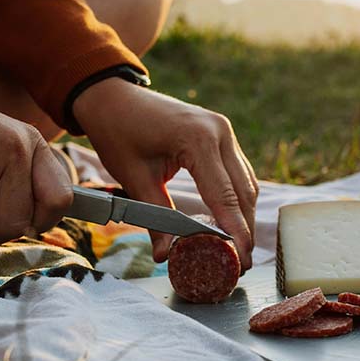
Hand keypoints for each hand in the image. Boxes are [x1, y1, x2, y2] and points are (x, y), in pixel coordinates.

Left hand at [73, 79, 258, 268]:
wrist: (113, 96)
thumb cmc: (119, 132)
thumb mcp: (134, 177)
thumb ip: (155, 217)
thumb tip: (164, 256)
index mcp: (198, 139)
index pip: (224, 196)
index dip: (236, 232)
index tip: (242, 261)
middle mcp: (219, 132)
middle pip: (244, 191)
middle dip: (244, 229)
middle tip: (242, 264)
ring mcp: (224, 130)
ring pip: (246, 182)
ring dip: (244, 215)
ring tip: (239, 248)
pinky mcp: (221, 134)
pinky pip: (237, 171)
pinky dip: (237, 198)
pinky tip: (232, 220)